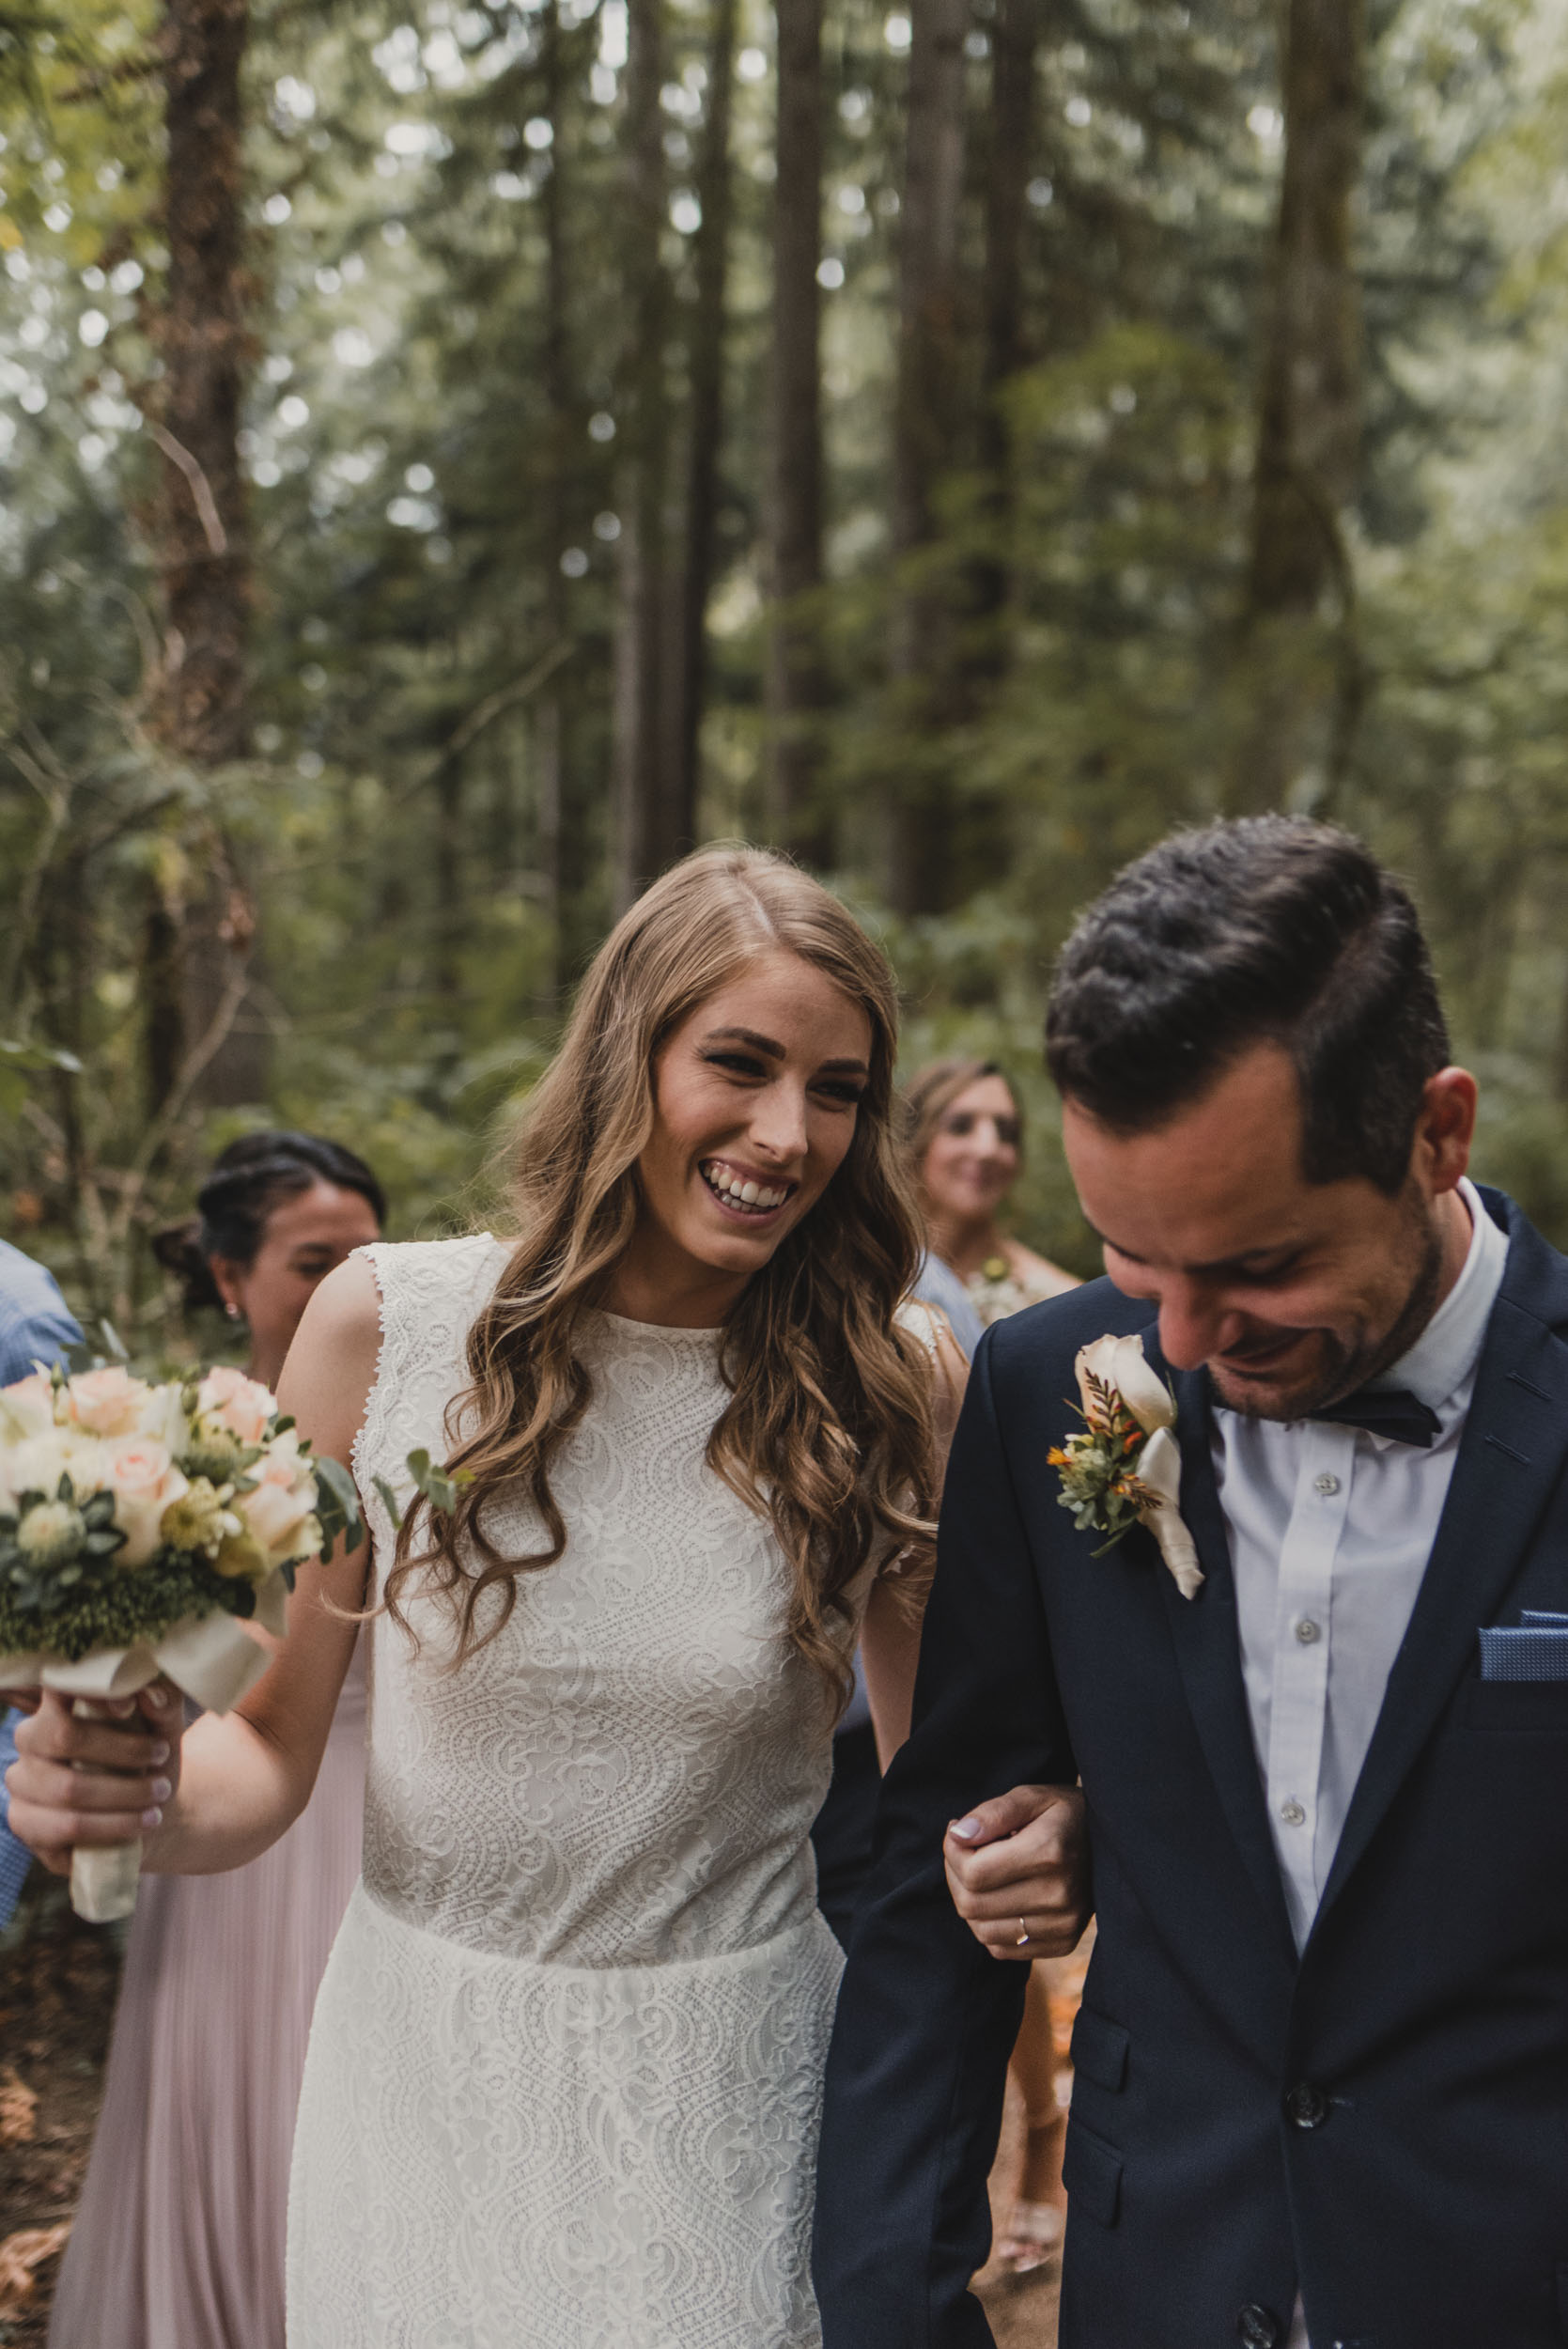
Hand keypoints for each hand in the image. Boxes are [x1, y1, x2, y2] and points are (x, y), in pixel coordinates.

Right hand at [6, 1682, 183, 1876]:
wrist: (148, 1811)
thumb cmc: (150, 1760)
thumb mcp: (164, 1728)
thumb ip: (162, 1704)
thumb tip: (150, 1695)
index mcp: (56, 1703)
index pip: (57, 1684)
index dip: (88, 1691)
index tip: (129, 1707)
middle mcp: (29, 1738)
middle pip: (64, 1735)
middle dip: (122, 1750)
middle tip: (162, 1757)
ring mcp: (21, 1782)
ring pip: (68, 1787)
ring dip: (124, 1793)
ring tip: (159, 1794)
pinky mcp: (24, 1822)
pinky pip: (66, 1826)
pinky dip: (112, 1826)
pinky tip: (141, 1823)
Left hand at [944, 1784, 1089, 1960]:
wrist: (1110, 1843)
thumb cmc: (1062, 1814)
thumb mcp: (1031, 1797)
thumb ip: (992, 1813)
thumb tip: (958, 1835)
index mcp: (1049, 1853)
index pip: (973, 1873)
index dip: (952, 1852)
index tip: (958, 1832)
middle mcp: (1059, 1895)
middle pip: (972, 1905)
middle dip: (955, 1876)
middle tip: (964, 1852)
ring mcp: (1063, 1924)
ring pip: (982, 1931)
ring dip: (969, 1902)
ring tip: (980, 1874)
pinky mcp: (1063, 1942)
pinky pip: (1001, 1948)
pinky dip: (988, 1925)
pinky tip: (998, 1896)